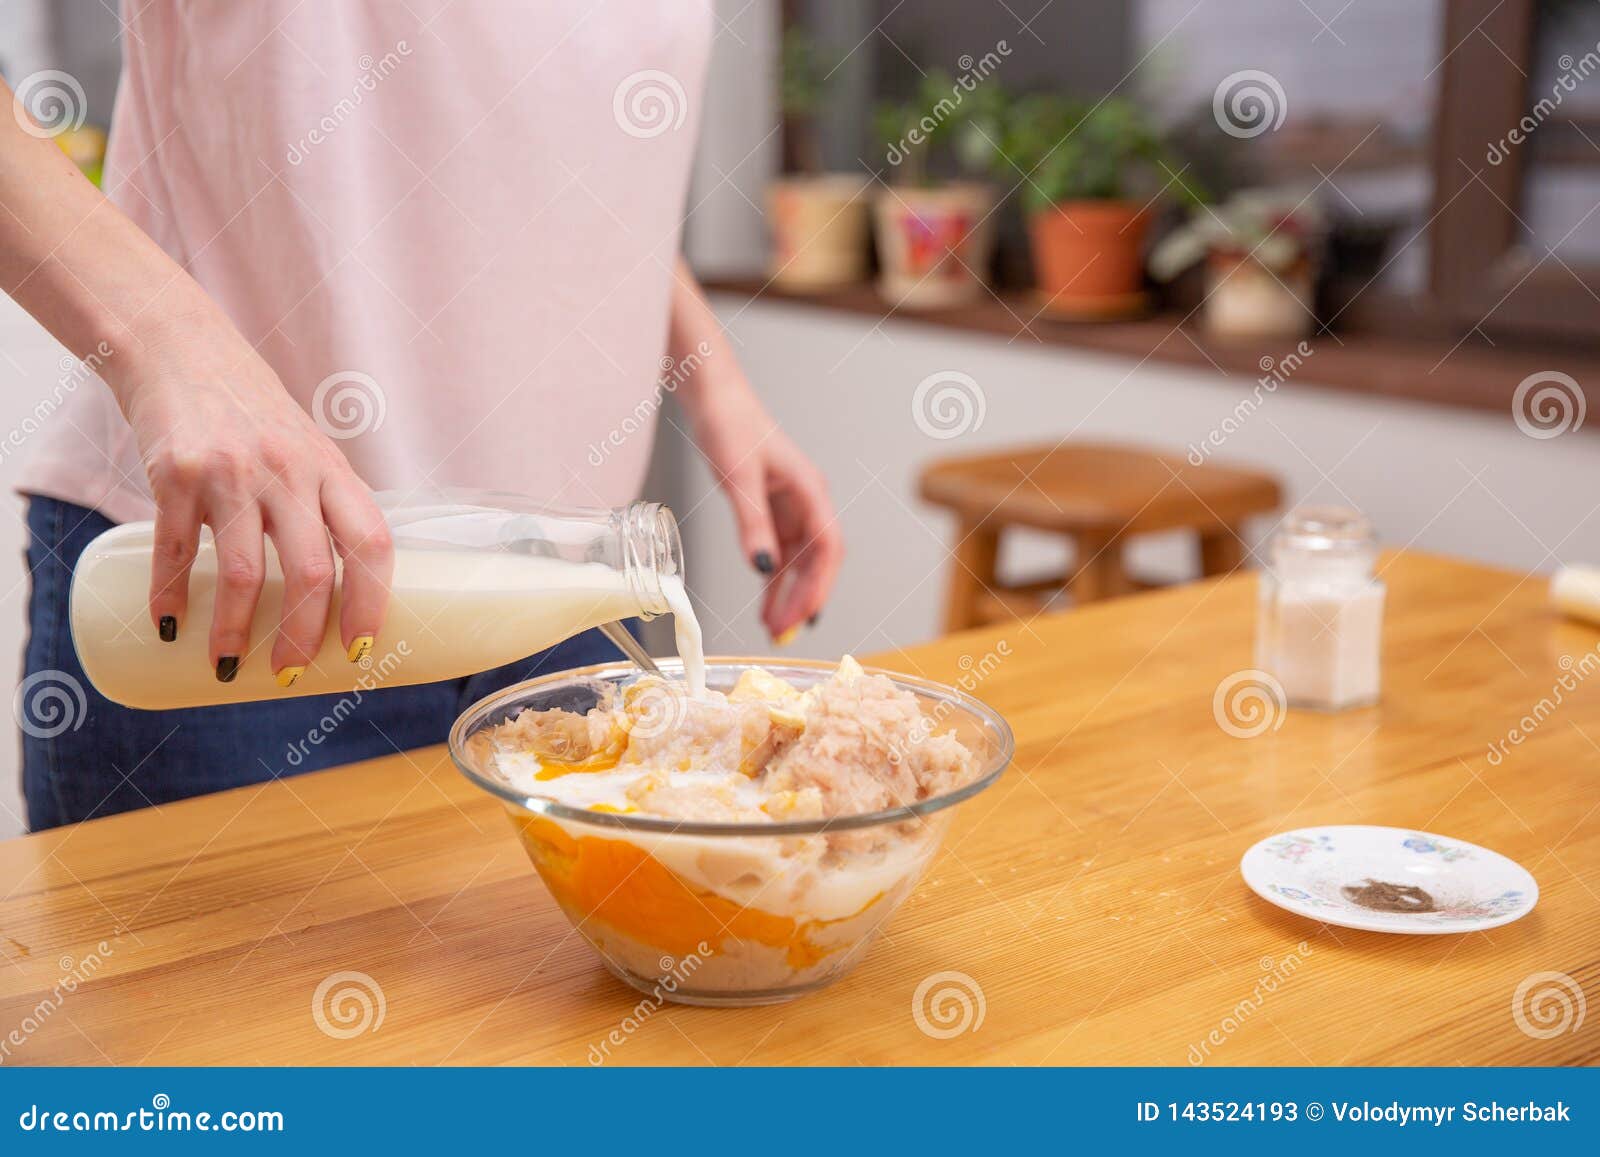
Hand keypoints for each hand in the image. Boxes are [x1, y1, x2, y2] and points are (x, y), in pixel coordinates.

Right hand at [112, 310, 392, 683]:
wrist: (181, 350)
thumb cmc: (254, 415)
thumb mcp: (308, 451)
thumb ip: (326, 507)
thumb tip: (342, 590)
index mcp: (331, 470)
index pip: (371, 544)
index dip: (372, 601)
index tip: (359, 647)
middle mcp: (288, 471)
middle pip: (311, 571)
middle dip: (301, 635)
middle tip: (287, 673)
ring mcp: (231, 473)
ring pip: (240, 573)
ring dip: (232, 631)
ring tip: (225, 666)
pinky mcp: (174, 474)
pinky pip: (172, 551)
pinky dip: (169, 597)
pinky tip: (169, 626)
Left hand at [688, 380, 842, 640]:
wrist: (714, 398)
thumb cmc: (731, 426)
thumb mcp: (739, 479)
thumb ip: (753, 525)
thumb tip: (764, 569)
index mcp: (811, 491)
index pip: (828, 549)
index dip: (819, 586)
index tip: (803, 616)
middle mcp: (807, 502)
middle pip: (817, 561)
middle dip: (803, 598)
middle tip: (782, 633)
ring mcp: (791, 508)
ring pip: (798, 562)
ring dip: (788, 594)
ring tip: (773, 628)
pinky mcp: (771, 511)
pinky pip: (779, 553)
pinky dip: (773, 580)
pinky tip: (765, 604)